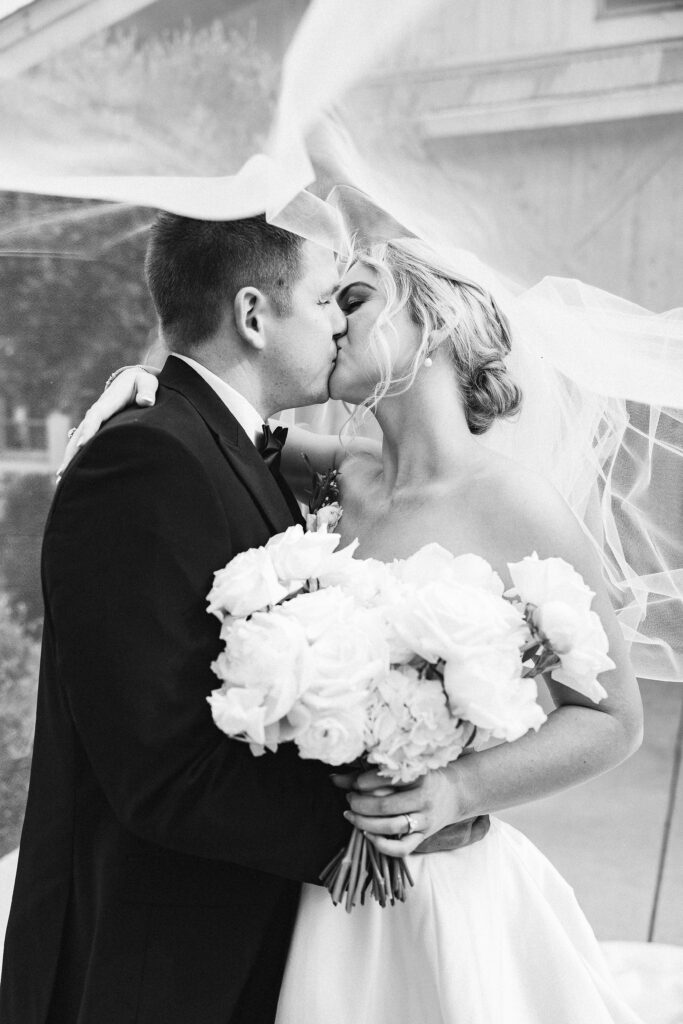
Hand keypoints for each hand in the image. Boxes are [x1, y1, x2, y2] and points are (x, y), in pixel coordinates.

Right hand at [57, 365, 159, 477]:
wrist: (132, 380)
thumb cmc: (142, 383)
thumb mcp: (147, 383)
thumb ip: (147, 390)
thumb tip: (146, 402)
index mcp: (109, 402)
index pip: (96, 416)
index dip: (89, 430)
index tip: (83, 445)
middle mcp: (97, 411)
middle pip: (81, 432)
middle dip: (73, 450)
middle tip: (66, 470)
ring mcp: (94, 420)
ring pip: (77, 439)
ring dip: (69, 457)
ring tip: (61, 478)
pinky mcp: (95, 428)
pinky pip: (82, 442)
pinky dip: (74, 456)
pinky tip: (68, 474)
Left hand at [332, 765, 466, 856]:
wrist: (454, 793)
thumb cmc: (421, 777)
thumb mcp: (402, 770)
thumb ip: (367, 773)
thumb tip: (332, 778)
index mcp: (419, 775)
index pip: (384, 779)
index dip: (362, 782)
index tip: (353, 783)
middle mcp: (423, 798)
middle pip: (384, 805)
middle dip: (359, 804)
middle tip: (349, 799)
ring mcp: (425, 819)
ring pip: (390, 827)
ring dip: (365, 823)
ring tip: (351, 815)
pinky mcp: (424, 837)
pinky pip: (401, 849)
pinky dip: (381, 845)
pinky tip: (367, 835)